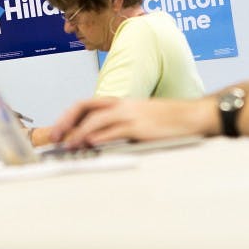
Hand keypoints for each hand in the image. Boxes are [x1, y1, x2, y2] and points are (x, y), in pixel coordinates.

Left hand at [49, 96, 218, 147]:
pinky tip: (90, 144)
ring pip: (96, 120)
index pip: (87, 104)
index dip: (69, 116)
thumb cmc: (168, 121)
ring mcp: (131, 115)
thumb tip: (96, 140)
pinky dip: (100, 137)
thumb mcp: (140, 118)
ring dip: (79, 133)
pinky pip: (115, 131)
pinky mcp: (140, 127)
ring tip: (69, 145)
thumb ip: (119, 126)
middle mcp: (122, 105)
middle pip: (85, 107)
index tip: (58, 130)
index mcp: (121, 102)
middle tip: (55, 137)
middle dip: (66, 121)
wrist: (193, 116)